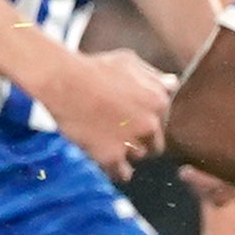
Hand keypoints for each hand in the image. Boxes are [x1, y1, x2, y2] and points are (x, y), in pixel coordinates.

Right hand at [42, 47, 176, 175]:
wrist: (63, 82)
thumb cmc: (94, 67)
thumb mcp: (129, 61)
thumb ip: (153, 76)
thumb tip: (171, 85)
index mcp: (158, 100)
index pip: (163, 120)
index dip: (147, 120)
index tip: (134, 119)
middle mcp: (150, 124)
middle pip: (155, 143)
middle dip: (141, 139)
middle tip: (121, 133)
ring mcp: (131, 142)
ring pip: (138, 156)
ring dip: (127, 152)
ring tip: (109, 143)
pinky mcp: (111, 156)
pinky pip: (121, 173)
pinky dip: (116, 170)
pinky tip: (108, 163)